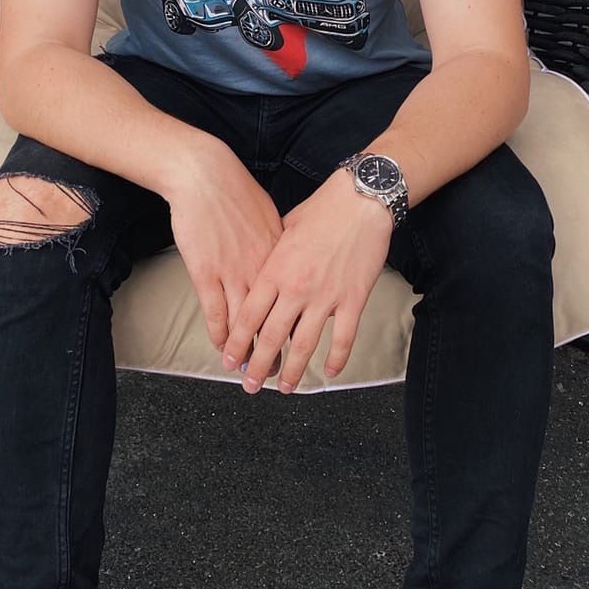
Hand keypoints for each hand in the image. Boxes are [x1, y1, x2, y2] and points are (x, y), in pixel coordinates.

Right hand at [165, 141, 283, 352]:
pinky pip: (216, 313)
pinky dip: (220, 335)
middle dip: (277, 352)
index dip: (299, 329)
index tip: (302, 348)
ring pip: (246, 324)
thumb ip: (281, 242)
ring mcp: (233, 273)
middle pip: (275, 320)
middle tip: (280, 377)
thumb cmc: (237, 191)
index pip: (295, 302)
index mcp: (281, 257)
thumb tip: (290, 256)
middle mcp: (262, 270)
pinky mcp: (206, 273)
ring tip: (250, 372)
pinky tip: (223, 349)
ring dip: (248, 351)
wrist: (206, 176)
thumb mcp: (271, 216)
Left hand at [221, 174, 391, 393]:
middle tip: (251, 386)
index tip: (229, 360)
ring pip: (304, 344)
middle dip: (258, 366)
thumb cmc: (321, 210)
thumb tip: (261, 272)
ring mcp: (325, 296)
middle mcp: (296, 288)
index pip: (248, 316)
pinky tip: (330, 372)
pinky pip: (344, 337)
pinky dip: (337, 358)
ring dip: (294, 370)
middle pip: (271, 337)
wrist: (359, 200)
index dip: (236, 343)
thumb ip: (270, 256)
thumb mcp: (282, 229)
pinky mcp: (353, 298)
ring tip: (285, 388)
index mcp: (275, 271)